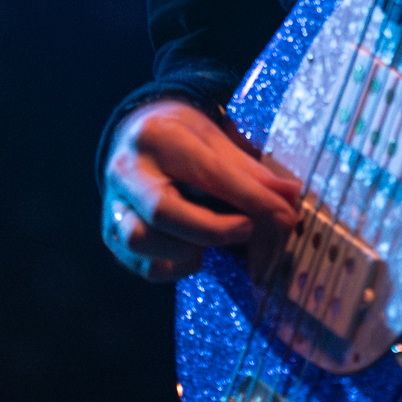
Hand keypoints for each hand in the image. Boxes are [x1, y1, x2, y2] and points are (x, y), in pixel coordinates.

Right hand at [102, 100, 301, 282]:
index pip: (205, 173)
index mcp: (157, 137)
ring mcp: (113, 205)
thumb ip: (249, 169)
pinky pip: (142, 265)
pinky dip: (175, 267)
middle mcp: (127, 171)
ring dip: (188, 249)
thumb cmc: (182, 135)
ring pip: (142, 240)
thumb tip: (290, 196)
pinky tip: (195, 252)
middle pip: (163, 211)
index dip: (249, 197)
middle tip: (248, 229)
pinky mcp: (111, 234)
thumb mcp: (214, 136)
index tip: (283, 213)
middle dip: (214, 229)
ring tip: (215, 239)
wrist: (135, 134)